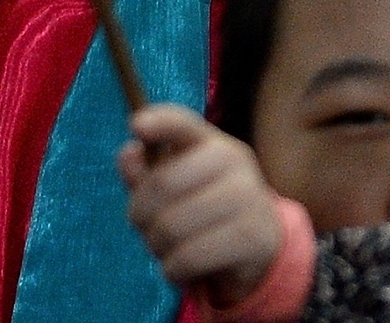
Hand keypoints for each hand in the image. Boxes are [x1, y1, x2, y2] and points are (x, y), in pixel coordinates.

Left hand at [120, 105, 284, 306]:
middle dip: (139, 214)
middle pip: (163, 183)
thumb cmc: (204, 207)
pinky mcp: (254, 238)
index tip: (135, 126)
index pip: (182, 122)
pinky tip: (176, 267)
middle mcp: (234, 162)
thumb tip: (128, 153)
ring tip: (161, 249)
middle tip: (142, 228)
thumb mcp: (174, 185)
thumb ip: (145, 169)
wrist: (261, 245)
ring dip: (155, 245)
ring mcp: (249, 197)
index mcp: (211, 141)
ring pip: (174, 226)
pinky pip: (192, 256)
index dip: (158, 122)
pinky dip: (173, 268)